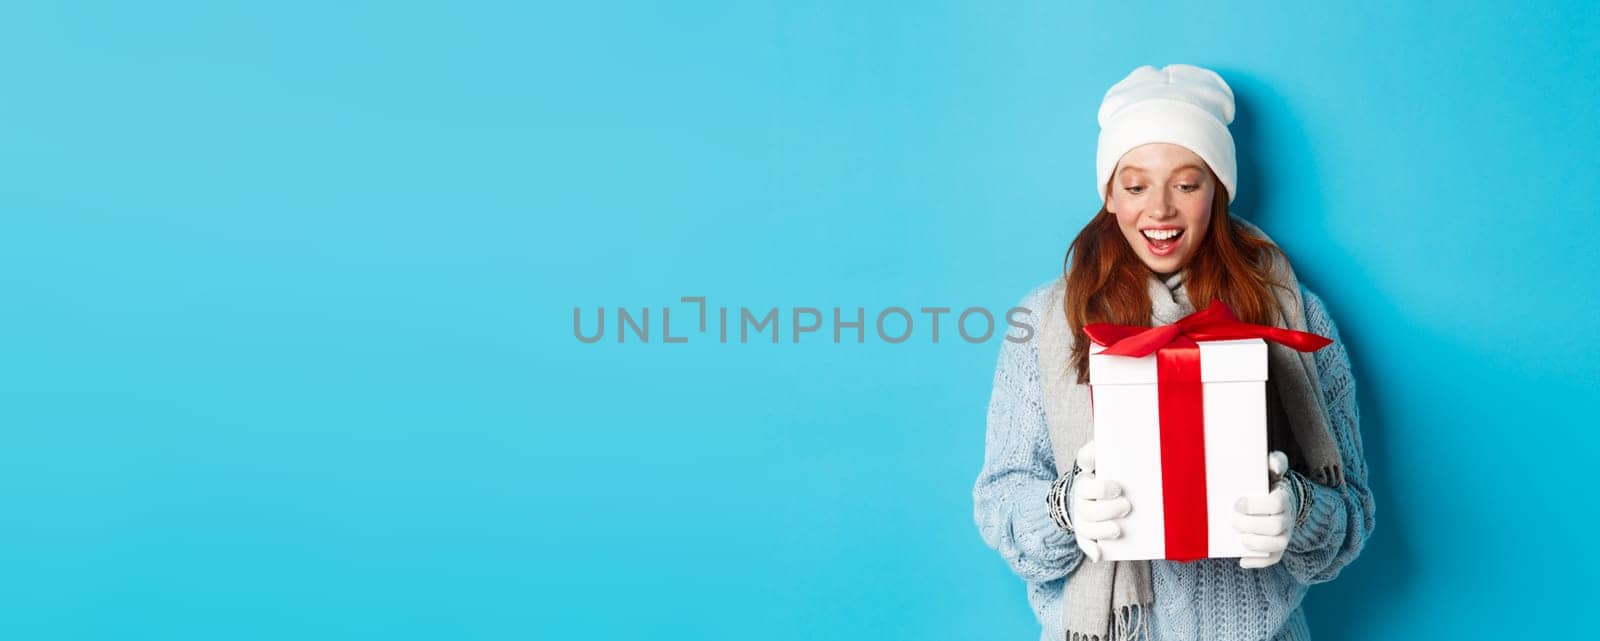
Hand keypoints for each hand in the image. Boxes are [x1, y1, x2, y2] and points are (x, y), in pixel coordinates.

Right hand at [1070, 440, 1130, 562]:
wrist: (1090, 493)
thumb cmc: (1104, 475)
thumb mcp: (1101, 460)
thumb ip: (1100, 450)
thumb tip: (1102, 442)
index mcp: (1085, 482)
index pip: (1087, 484)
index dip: (1100, 488)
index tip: (1118, 487)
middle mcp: (1080, 500)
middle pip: (1088, 508)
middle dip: (1107, 509)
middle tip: (1126, 506)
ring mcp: (1082, 518)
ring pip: (1086, 527)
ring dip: (1101, 529)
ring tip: (1117, 530)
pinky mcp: (1085, 533)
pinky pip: (1084, 543)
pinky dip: (1090, 550)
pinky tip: (1099, 555)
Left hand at [1233, 450, 1294, 568]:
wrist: (1281, 500)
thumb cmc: (1270, 483)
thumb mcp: (1272, 469)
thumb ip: (1275, 461)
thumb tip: (1274, 464)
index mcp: (1284, 498)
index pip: (1275, 504)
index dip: (1255, 506)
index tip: (1236, 504)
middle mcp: (1288, 519)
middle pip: (1274, 527)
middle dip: (1251, 525)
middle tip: (1232, 521)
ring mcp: (1285, 535)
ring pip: (1276, 545)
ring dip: (1255, 544)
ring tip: (1239, 538)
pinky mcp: (1279, 548)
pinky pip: (1272, 559)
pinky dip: (1257, 562)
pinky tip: (1242, 559)